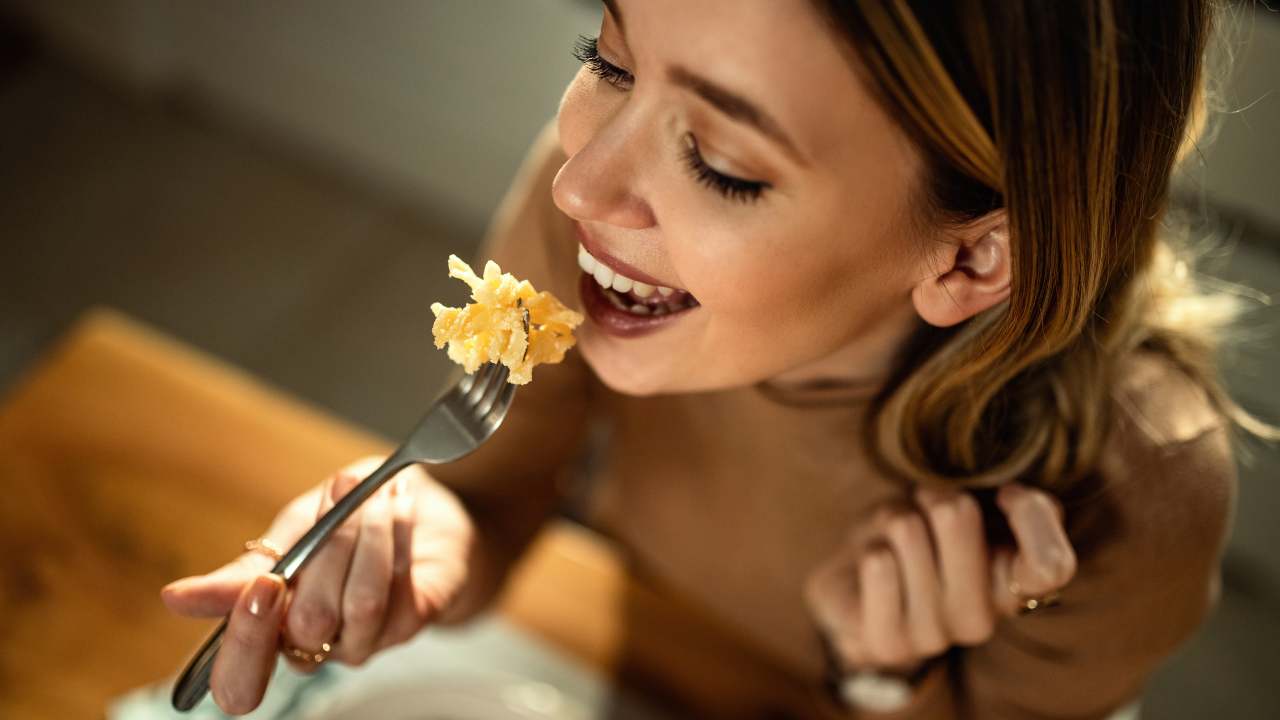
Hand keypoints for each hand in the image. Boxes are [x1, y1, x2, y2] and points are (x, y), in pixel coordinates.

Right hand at [161, 457, 474, 714]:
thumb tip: (175, 599)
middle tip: (333, 497)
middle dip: (325, 552)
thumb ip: (244, 569)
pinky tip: (397, 505)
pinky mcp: (411, 621)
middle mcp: (315, 645)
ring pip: (358, 604)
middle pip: (305, 628)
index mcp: (270, 627)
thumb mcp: (289, 532)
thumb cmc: (345, 520)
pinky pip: (398, 587)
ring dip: (366, 533)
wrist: (418, 504)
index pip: (240, 680)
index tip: (262, 584)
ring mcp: (366, 639)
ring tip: (374, 492)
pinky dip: (395, 534)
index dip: (246, 643)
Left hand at [804, 483, 1076, 674]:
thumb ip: (1015, 503)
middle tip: (922, 512)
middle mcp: (980, 620)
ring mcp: (933, 636)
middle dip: (932, 497)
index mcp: (1012, 588)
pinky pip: (878, 562)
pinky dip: (868, 544)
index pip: (1051, 565)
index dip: (1030, 515)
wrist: (856, 589)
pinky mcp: (887, 642)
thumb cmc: (921, 540)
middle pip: (956, 514)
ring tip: (891, 542)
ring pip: (907, 528)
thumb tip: (1015, 496)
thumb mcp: (969, 509)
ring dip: (891, 518)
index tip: (1005, 494)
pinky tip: (871, 564)